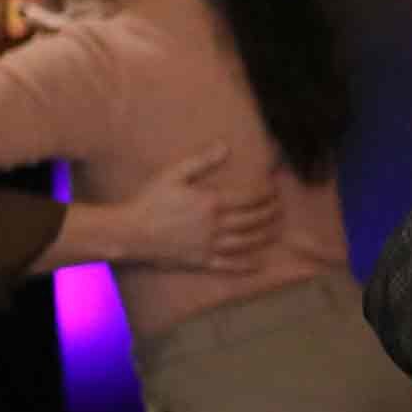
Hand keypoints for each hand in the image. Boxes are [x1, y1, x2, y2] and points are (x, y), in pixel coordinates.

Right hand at [121, 145, 281, 270]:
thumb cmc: (151, 200)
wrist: (131, 231)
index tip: (274, 189)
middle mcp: (214, 225)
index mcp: (210, 202)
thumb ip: (202, 161)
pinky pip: (228, 265)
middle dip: (269, 213)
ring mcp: (209, 245)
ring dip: (264, 236)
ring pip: (245, 242)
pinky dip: (246, 265)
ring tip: (275, 230)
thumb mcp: (174, 174)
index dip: (265, 193)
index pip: (249, 198)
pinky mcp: (201, 261)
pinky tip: (259, 263)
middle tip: (279, 208)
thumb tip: (225, 146)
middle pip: (252, 220)